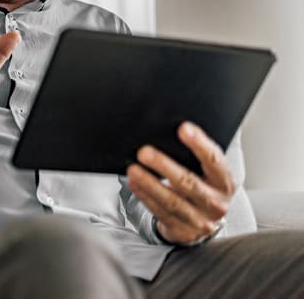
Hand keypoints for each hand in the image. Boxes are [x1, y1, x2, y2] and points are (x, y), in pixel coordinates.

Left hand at [126, 121, 235, 244]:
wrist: (205, 221)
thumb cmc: (203, 185)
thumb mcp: (207, 171)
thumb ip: (196, 154)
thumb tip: (174, 129)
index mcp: (224, 182)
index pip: (214, 160)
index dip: (199, 144)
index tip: (183, 128)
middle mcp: (216, 203)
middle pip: (188, 182)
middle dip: (164, 166)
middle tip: (144, 152)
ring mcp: (200, 220)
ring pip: (172, 201)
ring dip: (149, 184)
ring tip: (133, 169)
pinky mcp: (182, 231)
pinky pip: (160, 212)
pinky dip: (145, 196)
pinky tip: (134, 183)